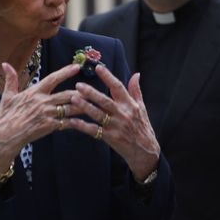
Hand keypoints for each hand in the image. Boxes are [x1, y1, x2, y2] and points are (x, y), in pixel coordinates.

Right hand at [0, 61, 82, 172]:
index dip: (65, 72)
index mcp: (34, 92)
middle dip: (81, 92)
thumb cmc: (5, 117)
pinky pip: (67, 123)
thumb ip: (10, 79)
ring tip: (94, 103)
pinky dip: (76, 122)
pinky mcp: (49, 127)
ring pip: (70, 108)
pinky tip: (85, 121)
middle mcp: (43, 102)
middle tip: (92, 88)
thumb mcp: (7, 96)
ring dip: (82, 106)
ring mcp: (47, 114)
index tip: (76, 66)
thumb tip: (5, 64)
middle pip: (67, 94)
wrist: (5, 136)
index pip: (52, 79)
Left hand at [66, 64, 160, 180]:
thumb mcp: (142, 108)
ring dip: (85, 107)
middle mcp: (123, 114)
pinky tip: (73, 121)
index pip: (118, 87)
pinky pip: (94, 131)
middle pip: (105, 101)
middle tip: (78, 85)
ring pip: (98, 115)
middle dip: (91, 93)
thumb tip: (136, 74)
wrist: (146, 152)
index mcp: (130, 105)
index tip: (98, 68)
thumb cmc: (143, 128)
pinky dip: (83, 126)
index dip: (108, 77)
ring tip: (73, 99)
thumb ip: (136, 91)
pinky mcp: (111, 138)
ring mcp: (116, 126)